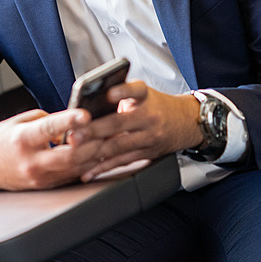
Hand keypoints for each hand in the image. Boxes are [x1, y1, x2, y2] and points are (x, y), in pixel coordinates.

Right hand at [0, 108, 103, 190]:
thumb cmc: (0, 140)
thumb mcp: (19, 121)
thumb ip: (47, 120)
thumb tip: (74, 121)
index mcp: (22, 139)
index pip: (49, 129)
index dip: (69, 121)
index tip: (86, 113)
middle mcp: (31, 161)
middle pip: (71, 154)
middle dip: (92, 141)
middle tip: (108, 128)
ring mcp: (39, 178)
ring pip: (76, 167)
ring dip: (95, 154)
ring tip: (109, 140)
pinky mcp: (45, 186)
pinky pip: (72, 176)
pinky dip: (87, 165)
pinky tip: (98, 154)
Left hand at [67, 81, 202, 181]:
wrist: (186, 121)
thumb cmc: (155, 105)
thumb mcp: (142, 93)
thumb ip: (119, 94)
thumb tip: (86, 102)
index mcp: (145, 96)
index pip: (135, 90)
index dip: (122, 92)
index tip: (108, 93)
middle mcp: (149, 116)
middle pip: (118, 123)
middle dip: (94, 130)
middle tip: (74, 135)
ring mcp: (149, 137)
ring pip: (118, 146)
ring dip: (94, 151)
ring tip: (76, 152)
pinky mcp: (147, 154)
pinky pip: (122, 162)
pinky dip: (103, 167)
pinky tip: (88, 171)